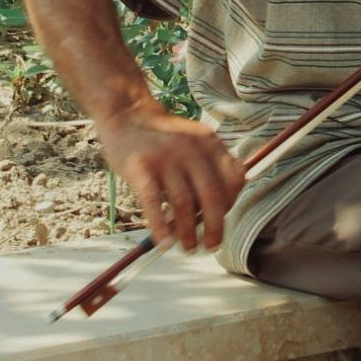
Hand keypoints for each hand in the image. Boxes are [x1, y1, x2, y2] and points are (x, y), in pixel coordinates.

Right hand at [100, 106, 246, 252]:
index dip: (231, 204)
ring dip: (188, 231)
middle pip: (212, 195)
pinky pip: (152, 202)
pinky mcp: (140, 166)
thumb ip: (207, 170)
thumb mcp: (193, 142)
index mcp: (209, 142)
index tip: (221, 220)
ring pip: (183, 203)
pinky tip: (164, 243)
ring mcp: (165, 157)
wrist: (127, 112)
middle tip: (211, 246)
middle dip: (215, 227)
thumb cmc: (162, 137)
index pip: (233, 178)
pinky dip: (160, 227)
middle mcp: (191, 148)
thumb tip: (214, 215)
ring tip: (187, 247)